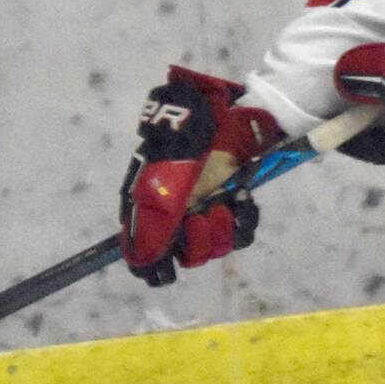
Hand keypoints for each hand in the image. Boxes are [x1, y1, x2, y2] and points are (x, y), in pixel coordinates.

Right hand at [117, 68, 282, 286]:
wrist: (229, 115)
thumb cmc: (189, 140)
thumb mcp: (161, 182)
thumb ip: (151, 221)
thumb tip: (140, 258)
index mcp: (149, 205)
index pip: (145, 254)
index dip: (153, 266)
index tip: (166, 268)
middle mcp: (177, 211)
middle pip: (185, 255)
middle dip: (196, 243)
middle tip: (202, 218)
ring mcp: (206, 206)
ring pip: (215, 247)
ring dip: (222, 231)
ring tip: (225, 204)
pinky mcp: (233, 201)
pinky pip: (241, 233)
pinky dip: (244, 220)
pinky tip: (243, 200)